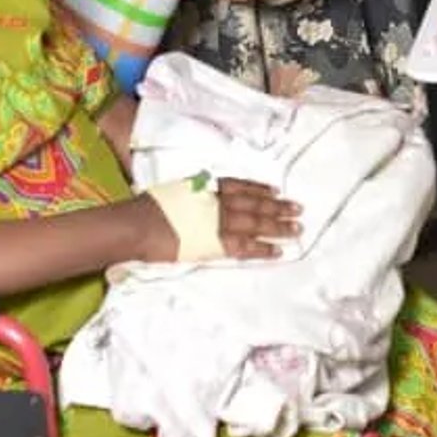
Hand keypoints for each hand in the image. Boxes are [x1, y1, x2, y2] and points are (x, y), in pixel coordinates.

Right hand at [134, 177, 301, 260]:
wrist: (138, 225)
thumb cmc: (149, 208)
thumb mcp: (176, 190)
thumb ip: (193, 193)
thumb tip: (198, 195)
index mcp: (207, 186)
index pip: (240, 186)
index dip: (260, 189)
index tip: (276, 191)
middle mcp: (218, 201)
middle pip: (255, 204)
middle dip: (277, 207)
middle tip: (298, 208)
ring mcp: (219, 222)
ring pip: (256, 223)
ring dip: (278, 226)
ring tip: (296, 228)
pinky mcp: (216, 244)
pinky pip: (246, 247)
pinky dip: (263, 248)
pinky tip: (278, 251)